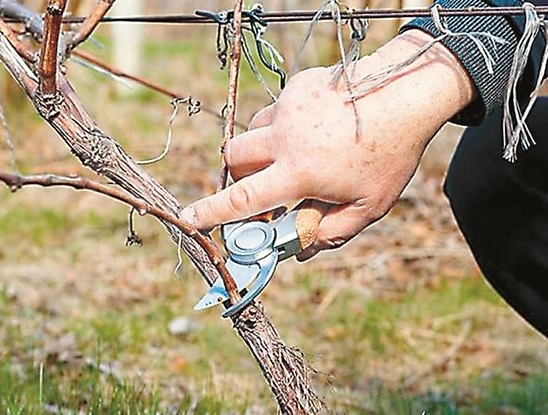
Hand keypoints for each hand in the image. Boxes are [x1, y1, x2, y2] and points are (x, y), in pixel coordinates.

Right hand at [181, 30, 473, 259]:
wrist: (406, 92)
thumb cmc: (390, 154)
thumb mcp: (368, 206)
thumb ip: (329, 232)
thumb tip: (299, 252)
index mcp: (299, 171)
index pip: (243, 198)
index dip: (211, 212)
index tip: (188, 218)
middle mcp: (285, 137)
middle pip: (233, 157)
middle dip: (239, 175)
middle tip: (264, 184)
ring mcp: (288, 108)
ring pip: (253, 131)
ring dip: (263, 149)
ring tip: (300, 153)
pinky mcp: (296, 86)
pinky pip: (276, 110)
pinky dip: (285, 125)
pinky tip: (317, 127)